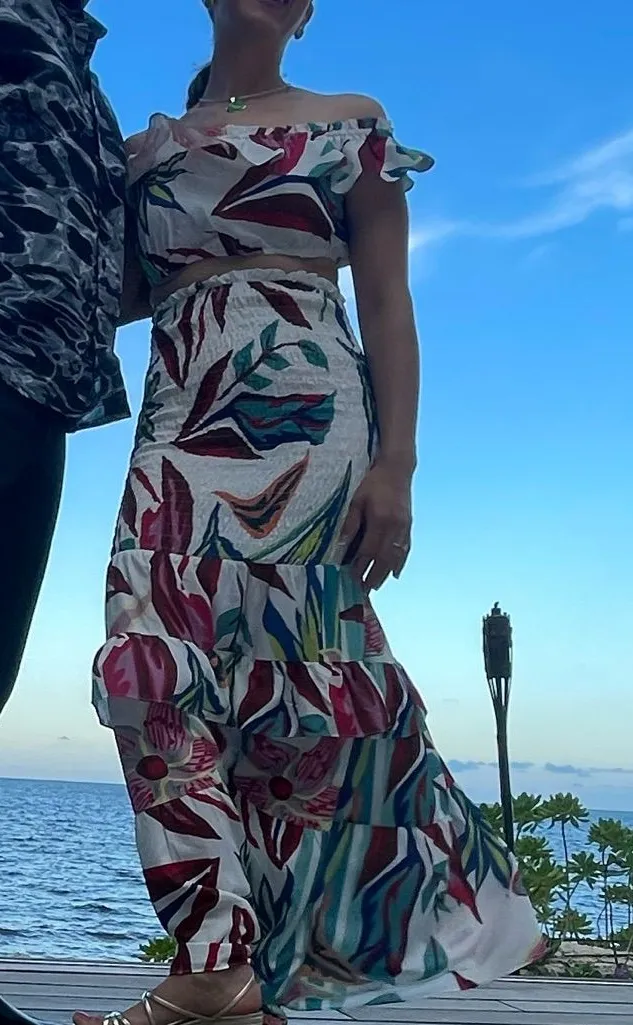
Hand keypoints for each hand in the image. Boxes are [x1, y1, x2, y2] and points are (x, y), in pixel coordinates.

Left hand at [341, 460, 412, 590]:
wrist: (397, 470)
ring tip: (376, 586)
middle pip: (383, 558)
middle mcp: (394, 527)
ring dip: (385, 573)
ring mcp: (404, 528)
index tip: (352, 578)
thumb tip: (341, 546)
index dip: (360, 566)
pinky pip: (405, 549)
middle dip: (373, 576)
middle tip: (364, 590)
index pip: (368, 550)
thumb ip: (350, 524)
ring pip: (395, 557)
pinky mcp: (409, 526)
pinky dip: (400, 563)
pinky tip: (395, 573)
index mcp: (379, 520)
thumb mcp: (356, 500)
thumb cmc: (373, 483)